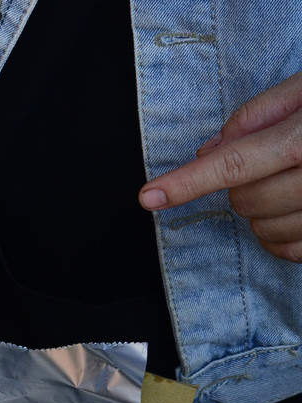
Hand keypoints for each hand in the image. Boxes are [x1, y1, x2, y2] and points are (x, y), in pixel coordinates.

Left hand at [138, 71, 301, 261]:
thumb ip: (258, 115)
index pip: (237, 162)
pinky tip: (291, 215)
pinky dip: (280, 240)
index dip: (188, 182)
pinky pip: (293, 253)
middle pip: (247, 200)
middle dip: (240, 187)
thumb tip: (209, 149)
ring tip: (284, 187)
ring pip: (266, 231)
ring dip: (260, 216)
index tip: (149, 197)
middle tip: (265, 165)